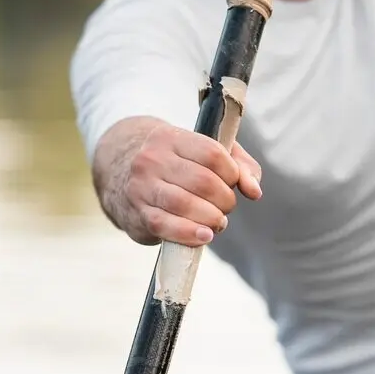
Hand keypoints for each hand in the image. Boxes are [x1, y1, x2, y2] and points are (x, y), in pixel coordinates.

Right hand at [98, 118, 262, 246]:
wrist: (120, 175)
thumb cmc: (174, 165)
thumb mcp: (203, 152)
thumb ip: (239, 165)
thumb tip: (254, 190)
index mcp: (170, 137)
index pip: (212, 154)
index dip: (232, 173)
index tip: (234, 182)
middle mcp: (152, 159)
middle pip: (203, 182)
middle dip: (225, 199)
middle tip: (226, 207)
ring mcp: (141, 187)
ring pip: (185, 204)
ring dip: (212, 218)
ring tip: (218, 221)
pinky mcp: (137, 213)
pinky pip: (166, 226)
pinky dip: (190, 234)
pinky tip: (204, 236)